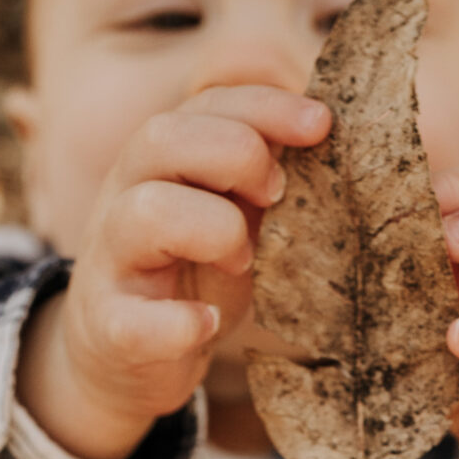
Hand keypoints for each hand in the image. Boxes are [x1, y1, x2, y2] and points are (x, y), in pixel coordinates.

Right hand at [18, 86, 328, 458]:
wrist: (127, 354)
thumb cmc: (195, 272)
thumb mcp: (238, 212)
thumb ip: (272, 173)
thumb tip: (347, 135)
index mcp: (165, 160)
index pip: (206, 104)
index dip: (265, 106)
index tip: (322, 124)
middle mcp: (128, 196)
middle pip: (161, 137)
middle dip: (235, 153)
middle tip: (279, 194)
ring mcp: (112, 260)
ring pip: (143, 212)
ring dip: (210, 227)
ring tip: (246, 259)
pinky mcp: (111, 326)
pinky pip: (131, 318)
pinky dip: (176, 322)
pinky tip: (208, 324)